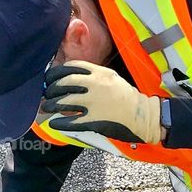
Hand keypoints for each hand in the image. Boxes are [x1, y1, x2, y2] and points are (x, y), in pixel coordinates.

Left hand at [42, 60, 161, 143]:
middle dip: (51, 89)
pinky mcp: (94, 121)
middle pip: (64, 83)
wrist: (145, 115)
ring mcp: (94, 103)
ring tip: (46, 108)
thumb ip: (94, 77)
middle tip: (47, 94)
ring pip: (64, 102)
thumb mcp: (112, 79)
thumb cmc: (128, 99)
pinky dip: (59, 123)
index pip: (71, 67)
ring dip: (51, 105)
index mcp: (99, 73)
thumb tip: (74, 80)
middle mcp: (95, 85)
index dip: (57, 73)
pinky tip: (54, 124)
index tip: (50, 77)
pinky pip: (70, 121)